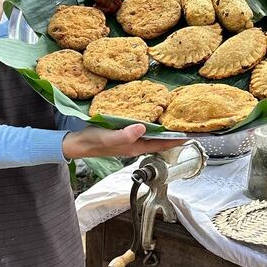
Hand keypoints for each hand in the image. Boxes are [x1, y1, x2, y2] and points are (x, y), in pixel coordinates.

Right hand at [62, 124, 186, 159]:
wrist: (77, 144)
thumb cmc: (92, 141)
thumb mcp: (108, 137)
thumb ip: (125, 135)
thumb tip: (143, 128)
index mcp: (134, 147)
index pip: (161, 145)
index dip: (175, 141)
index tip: (190, 136)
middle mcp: (134, 146)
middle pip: (159, 142)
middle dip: (172, 136)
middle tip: (185, 126)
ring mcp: (129, 142)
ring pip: (151, 138)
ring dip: (162, 131)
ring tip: (173, 122)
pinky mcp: (123, 136)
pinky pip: (141, 132)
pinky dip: (150, 127)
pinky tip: (150, 119)